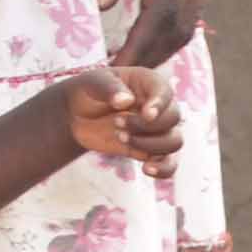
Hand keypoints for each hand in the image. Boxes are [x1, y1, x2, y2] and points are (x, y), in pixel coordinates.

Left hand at [61, 61, 181, 169]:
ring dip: (149, 144)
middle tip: (117, 122)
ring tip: (121, 137)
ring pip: (174, 141)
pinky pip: (169, 163)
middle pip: (173, 119)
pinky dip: (163, 169)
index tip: (146, 115)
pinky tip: (146, 169)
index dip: (159, 105)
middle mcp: (159, 107)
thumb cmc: (88, 91)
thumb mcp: (92, 82)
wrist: (76, 114)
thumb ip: (108, 88)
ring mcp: (157, 130)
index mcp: (149, 84)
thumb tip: (125, 101)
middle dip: (145, 125)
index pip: (165, 93)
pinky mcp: (150, 150)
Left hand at [93, 0, 220, 70]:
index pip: (161, 12)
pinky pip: (192, 4)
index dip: (138, 46)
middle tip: (119, 79)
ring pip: (191, 18)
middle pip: (181, 25)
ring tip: (130, 65)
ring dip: (163, 45)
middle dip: (151, 55)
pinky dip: (171, 26)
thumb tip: (100, 6)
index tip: (114, 69)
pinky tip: (146, 37)